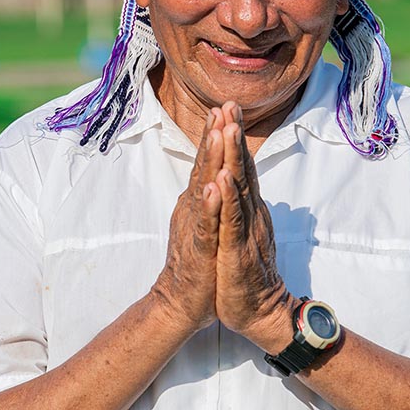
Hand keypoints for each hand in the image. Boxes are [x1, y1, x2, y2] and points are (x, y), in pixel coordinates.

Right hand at [151, 110, 224, 335]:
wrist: (182, 303)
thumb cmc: (199, 264)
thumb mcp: (208, 225)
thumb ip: (212, 200)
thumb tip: (216, 177)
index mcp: (200, 202)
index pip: (209, 163)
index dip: (218, 135)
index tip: (227, 107)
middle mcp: (194, 208)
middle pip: (205, 166)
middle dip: (214, 136)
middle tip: (222, 107)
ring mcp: (195, 227)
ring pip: (203, 188)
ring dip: (210, 161)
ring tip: (217, 133)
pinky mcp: (198, 249)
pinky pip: (204, 224)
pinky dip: (209, 206)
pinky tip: (212, 188)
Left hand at [212, 102, 293, 351]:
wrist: (259, 311)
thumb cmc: (246, 274)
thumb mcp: (243, 234)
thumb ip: (244, 209)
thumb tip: (242, 186)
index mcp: (248, 210)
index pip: (241, 168)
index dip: (234, 139)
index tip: (227, 109)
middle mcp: (251, 215)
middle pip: (242, 169)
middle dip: (234, 136)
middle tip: (230, 105)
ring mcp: (245, 232)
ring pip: (238, 189)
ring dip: (232, 159)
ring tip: (227, 129)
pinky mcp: (236, 252)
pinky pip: (231, 223)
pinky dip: (225, 201)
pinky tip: (220, 181)